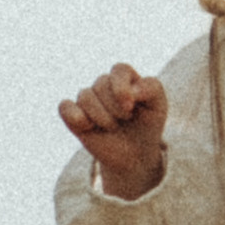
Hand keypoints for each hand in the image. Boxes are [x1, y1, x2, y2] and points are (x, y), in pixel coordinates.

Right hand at [59, 64, 168, 199]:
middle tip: (125, 120)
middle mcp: (104, 84)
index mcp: (124, 77)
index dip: (121, 88)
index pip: (119, 70)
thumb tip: (131, 89)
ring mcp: (88, 99)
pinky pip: (65, 107)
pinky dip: (75, 116)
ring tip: (112, 127)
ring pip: (85, 96)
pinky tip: (88, 127)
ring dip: (101, 117)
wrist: (135, 154)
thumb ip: (152, 88)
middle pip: (101, 84)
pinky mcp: (73, 114)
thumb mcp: (158, 106)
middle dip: (115, 108)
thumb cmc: (147, 125)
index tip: (130, 108)